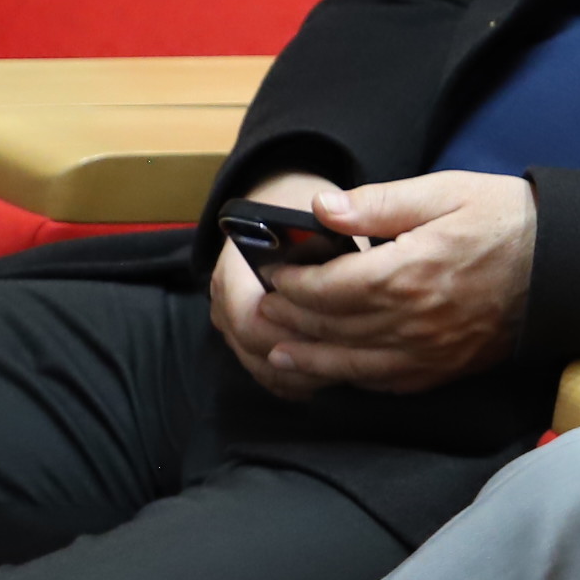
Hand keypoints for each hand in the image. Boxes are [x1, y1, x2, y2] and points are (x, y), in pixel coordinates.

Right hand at [206, 168, 347, 397]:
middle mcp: (224, 297)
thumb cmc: (302, 208)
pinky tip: (326, 374)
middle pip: (252, 348)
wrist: (276, 202)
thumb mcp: (319, 214)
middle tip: (347, 361)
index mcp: (235, 267)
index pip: (248, 317)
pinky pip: (263, 367)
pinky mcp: (244, 332)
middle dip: (299, 360)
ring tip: (342, 369)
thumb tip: (355, 261)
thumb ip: (334, 239)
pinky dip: (293, 376)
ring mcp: (230, 318)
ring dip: (298, 373)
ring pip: (258, 364)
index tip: (333, 337)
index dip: (290, 334)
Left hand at [227, 172, 536, 394]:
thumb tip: (321, 211)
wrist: (568, 263)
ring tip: (278, 351)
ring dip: (307, 358)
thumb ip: (378, 203)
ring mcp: (429, 351)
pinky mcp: (445, 368)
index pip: (325, 286)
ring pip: (349, 363)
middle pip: (329, 326)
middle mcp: (412, 320)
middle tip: (264, 307)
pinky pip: (384, 381)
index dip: (291, 280)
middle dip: (289, 317)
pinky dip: (350, 377)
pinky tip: (334, 370)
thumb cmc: (509, 219)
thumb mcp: (445, 192)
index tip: (274, 270)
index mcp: (408, 272)